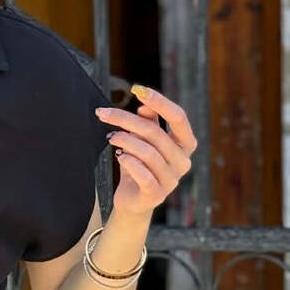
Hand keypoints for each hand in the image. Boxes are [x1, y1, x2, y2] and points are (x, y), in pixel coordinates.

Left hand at [95, 85, 197, 220]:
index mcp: (186, 144)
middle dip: (126, 120)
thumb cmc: (141, 164)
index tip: (137, 89)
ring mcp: (172, 180)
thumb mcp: (145, 140)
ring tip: (111, 137)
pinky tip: (119, 156)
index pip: (178, 117)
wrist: (134, 200)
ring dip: (124, 140)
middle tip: (103, 113)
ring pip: (147, 152)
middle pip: (155, 133)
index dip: (159, 101)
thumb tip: (145, 105)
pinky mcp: (156, 195)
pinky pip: (142, 174)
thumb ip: (150, 121)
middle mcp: (183, 161)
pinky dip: (128, 161)